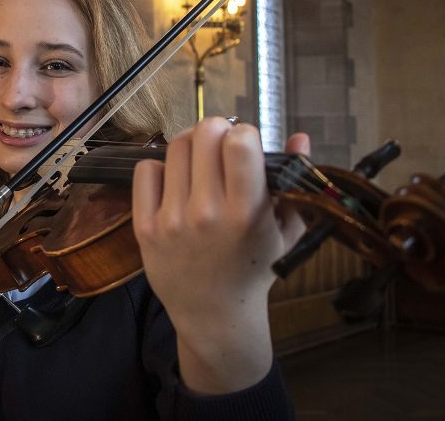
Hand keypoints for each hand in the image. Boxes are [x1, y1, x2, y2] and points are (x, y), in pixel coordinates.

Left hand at [131, 117, 308, 393]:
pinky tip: (175, 183)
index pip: (239, 143)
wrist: (215, 314)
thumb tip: (300, 136)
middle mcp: (207, 214)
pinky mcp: (145, 227)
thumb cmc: (255, 268)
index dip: (244, 134)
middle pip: (204, 134)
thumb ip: (294, 181)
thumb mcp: (286, 230)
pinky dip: (160, 168)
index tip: (246, 146)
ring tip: (200, 162)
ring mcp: (172, 221)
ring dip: (191, 145)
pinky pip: (145, 169)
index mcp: (248, 213)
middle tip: (221, 146)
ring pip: (175, 146)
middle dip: (217, 131)